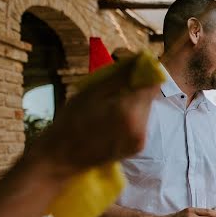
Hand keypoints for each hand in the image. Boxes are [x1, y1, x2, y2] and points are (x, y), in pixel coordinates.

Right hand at [33, 57, 159, 177]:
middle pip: (150, 97)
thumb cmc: (71, 121)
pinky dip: (132, 116)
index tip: (133, 69)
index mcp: (129, 111)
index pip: (153, 84)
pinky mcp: (138, 147)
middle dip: (138, 88)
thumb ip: (120, 76)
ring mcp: (141, 139)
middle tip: (116, 86)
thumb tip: (141, 59)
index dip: (145, 73)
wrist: (62, 157)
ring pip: (146, 110)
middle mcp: (141, 127)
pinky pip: (141, 123)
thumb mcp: (92, 92)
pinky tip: (113, 117)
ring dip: (134, 102)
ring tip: (111, 103)